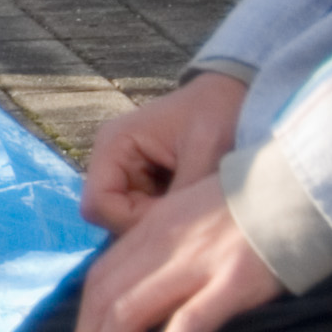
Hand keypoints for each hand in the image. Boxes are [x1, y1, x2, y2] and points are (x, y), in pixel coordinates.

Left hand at [60, 172, 282, 331]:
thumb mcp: (193, 214)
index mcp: (153, 227)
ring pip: (130, 312)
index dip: (81, 324)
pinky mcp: (234, 281)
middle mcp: (165, 244)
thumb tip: (140, 293)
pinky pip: (189, 322)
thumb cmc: (253, 207)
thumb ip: (166, 246)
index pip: (100, 279)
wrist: (305, 184)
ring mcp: (198, 262)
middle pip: (104, 300)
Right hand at [81, 71, 247, 236]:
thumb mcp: (205, 152)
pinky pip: (143, 211)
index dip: (130, 221)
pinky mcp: (143, 179)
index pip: (98, 205)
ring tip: (190, 204)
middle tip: (185, 214)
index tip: (171, 218)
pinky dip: (166, 214)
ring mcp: (126, 170)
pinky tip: (189, 201)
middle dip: (146, 223)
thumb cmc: (217, 113)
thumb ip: (182, 192)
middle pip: (110, 216)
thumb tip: (173, 235)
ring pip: (127, 217)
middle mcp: (111, 159)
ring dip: (158, 219)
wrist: (234, 96)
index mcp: (114, 145)